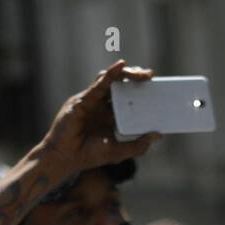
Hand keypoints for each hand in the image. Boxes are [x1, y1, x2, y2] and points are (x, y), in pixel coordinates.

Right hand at [42, 61, 160, 172]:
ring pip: (111, 80)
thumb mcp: (119, 152)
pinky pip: (99, 83)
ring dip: (126, 74)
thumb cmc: (89, 155)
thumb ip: (138, 146)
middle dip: (136, 78)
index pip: (129, 99)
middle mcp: (103, 106)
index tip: (157, 89)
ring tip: (141, 74)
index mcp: (112, 117)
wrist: (66, 157)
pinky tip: (121, 66)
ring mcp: (93, 101)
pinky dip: (111, 73)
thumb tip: (158, 135)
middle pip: (121, 86)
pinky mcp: (84, 99)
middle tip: (151, 77)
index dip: (142, 92)